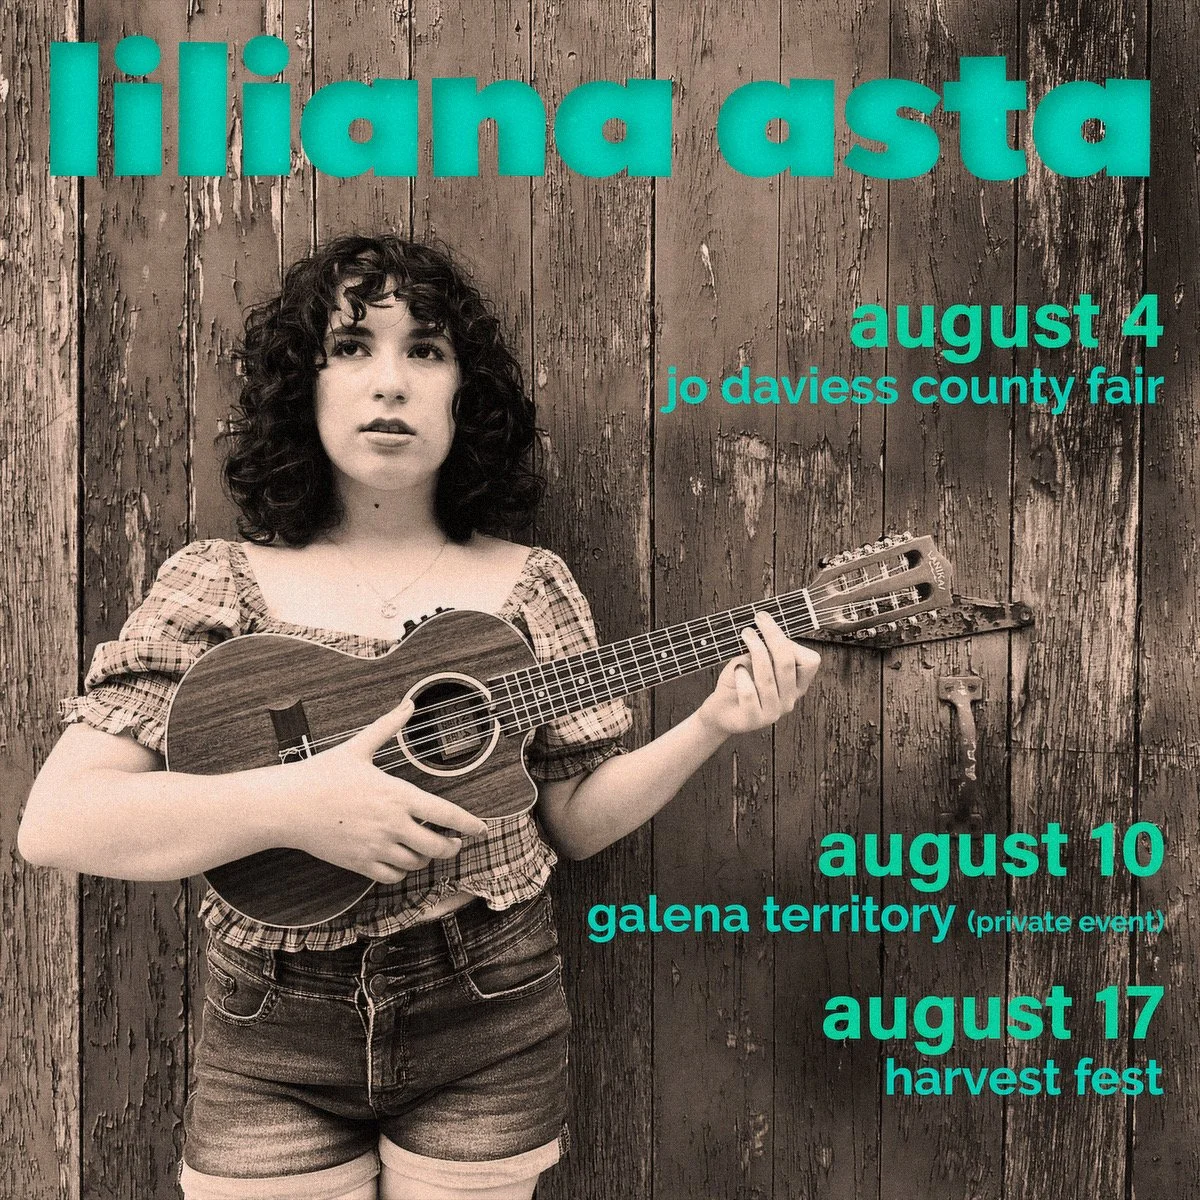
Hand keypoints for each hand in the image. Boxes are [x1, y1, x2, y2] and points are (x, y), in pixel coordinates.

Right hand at [284, 699, 488, 883]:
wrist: (287, 804)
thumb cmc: (322, 774)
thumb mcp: (358, 747)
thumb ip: (388, 727)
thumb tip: (408, 704)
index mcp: (397, 794)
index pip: (446, 813)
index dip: (469, 824)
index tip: (481, 828)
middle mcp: (391, 824)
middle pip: (437, 846)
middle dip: (452, 846)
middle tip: (455, 842)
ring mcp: (375, 846)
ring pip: (416, 862)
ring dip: (426, 857)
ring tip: (426, 847)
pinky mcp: (359, 863)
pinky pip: (392, 876)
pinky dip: (402, 871)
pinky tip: (401, 859)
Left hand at [695, 612, 821, 738]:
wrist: (721, 710)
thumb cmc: (739, 682)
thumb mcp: (756, 662)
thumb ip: (767, 650)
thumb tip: (767, 628)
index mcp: (796, 685)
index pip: (810, 662)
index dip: (791, 642)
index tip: (769, 626)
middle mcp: (789, 700)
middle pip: (787, 663)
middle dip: (773, 636)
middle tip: (759, 619)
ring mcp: (773, 712)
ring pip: (768, 677)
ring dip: (756, 651)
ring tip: (746, 635)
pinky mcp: (753, 720)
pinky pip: (750, 694)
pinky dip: (743, 677)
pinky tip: (738, 669)